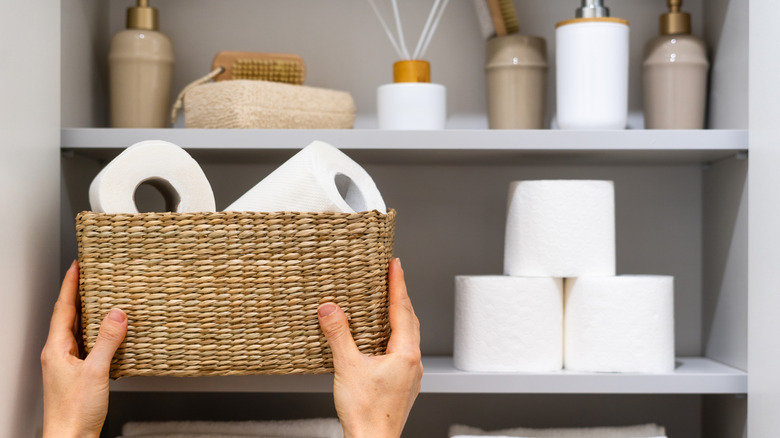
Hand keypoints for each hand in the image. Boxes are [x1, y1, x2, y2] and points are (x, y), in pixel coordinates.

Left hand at [41, 260, 127, 437]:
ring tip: (102, 298)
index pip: (63, 308)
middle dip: (79, 295)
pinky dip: (97, 334)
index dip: (70, 285)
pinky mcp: (77, 375)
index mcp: (57, 349)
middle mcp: (58, 355)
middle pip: (68, 316)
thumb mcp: (96, 371)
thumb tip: (117, 314)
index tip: (77, 266)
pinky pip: (87, 345)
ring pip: (78, 331)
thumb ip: (108, 341)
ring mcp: (67, 365)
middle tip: (91, 276)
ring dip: (88, 314)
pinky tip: (109, 335)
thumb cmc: (75, 412)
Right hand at [317, 258, 421, 437]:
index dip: (397, 284)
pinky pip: (402, 351)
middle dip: (400, 297)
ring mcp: (411, 375)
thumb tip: (330, 309)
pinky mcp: (403, 385)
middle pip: (409, 320)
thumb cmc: (366, 413)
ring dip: (399, 317)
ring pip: (408, 337)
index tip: (395, 265)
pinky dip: (394, 336)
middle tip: (393, 277)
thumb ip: (338, 335)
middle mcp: (413, 362)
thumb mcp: (347, 367)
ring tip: (388, 304)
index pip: (402, 309)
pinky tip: (382, 341)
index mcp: (405, 353)